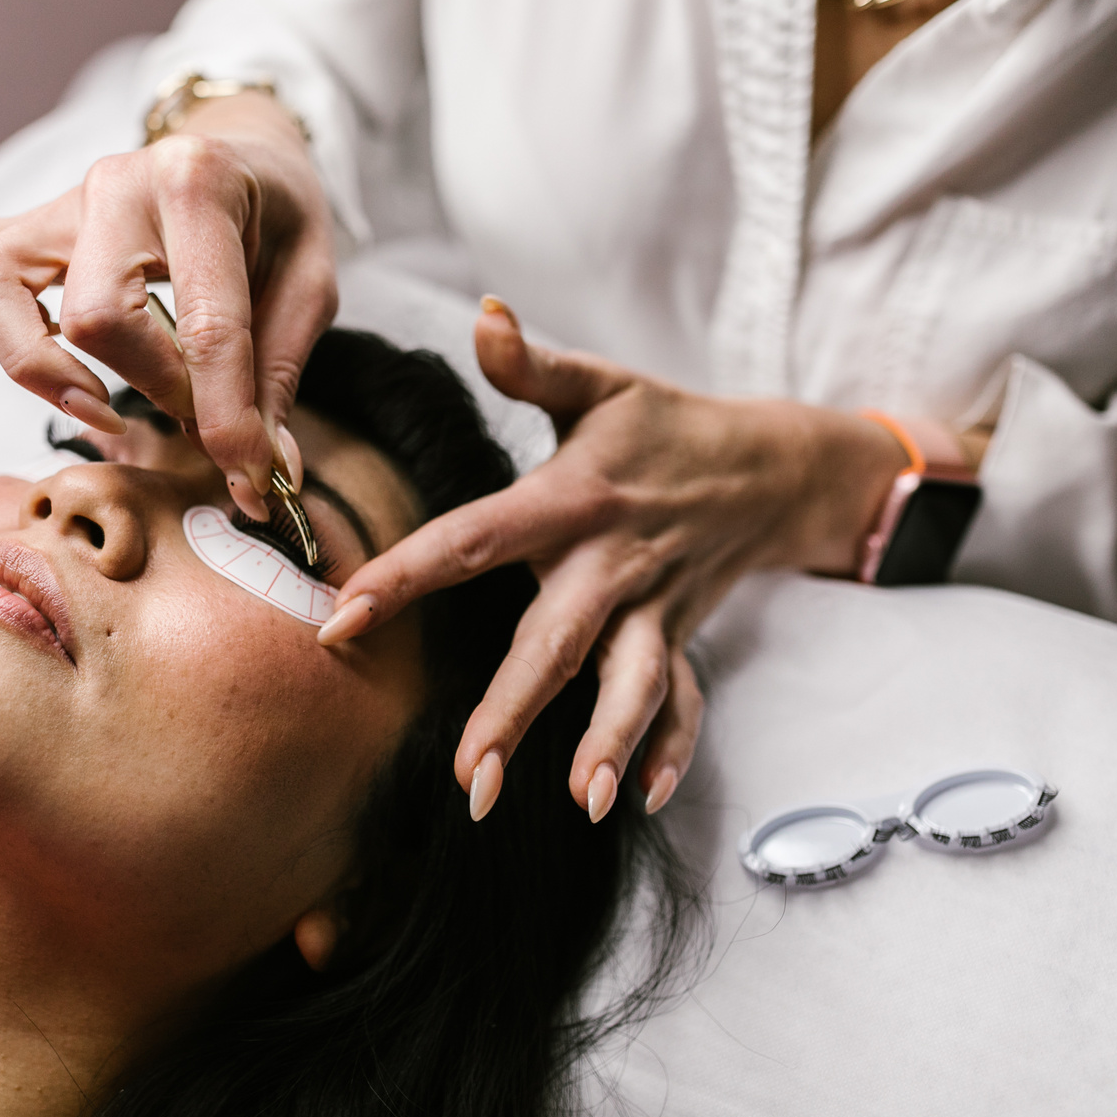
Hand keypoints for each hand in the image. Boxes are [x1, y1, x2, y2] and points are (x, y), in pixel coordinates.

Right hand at [0, 93, 334, 519]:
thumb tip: (263, 471)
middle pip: (98, 316)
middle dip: (152, 390)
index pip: (206, 325)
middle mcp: (116, 181)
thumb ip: (278, 377)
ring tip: (103, 405)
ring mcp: (59, 199)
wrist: (239, 151)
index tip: (250, 481)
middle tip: (196, 411)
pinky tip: (49, 352)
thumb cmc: (276, 218)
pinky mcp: (24, 222)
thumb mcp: (310, 285)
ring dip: (44, 369)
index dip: (227, 420)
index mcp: (199, 182)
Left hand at [316, 299, 907, 821]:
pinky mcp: (684, 635)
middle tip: (470, 775)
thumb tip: (481, 315)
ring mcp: (655, 606)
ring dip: (609, 742)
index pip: (473, 539)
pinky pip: (684, 701)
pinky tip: (641, 801)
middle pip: (557, 640)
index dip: (406, 576)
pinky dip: (672, 748)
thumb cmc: (663, 423)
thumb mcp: (601, 385)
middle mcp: (613, 562)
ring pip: (633, 682)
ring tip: (580, 801)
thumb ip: (532, 364)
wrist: (774, 464)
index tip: (342, 619)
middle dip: (516, 709)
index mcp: (573, 499)